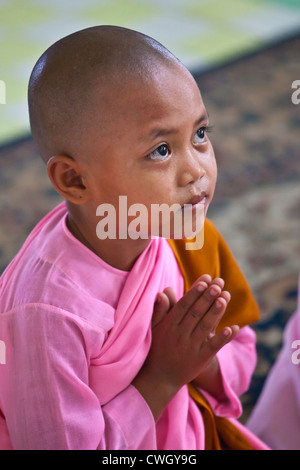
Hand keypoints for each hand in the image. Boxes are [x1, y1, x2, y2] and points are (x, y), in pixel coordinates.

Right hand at [133, 274, 237, 418]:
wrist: (159, 379)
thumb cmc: (157, 348)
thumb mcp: (154, 328)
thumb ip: (160, 310)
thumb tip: (163, 292)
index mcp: (169, 325)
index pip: (184, 305)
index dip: (195, 292)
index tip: (205, 280)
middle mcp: (180, 335)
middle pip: (196, 312)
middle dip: (208, 296)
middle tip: (219, 282)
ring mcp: (191, 348)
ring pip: (206, 326)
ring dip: (216, 311)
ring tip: (225, 296)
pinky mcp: (200, 360)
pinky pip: (213, 347)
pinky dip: (223, 338)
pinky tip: (234, 328)